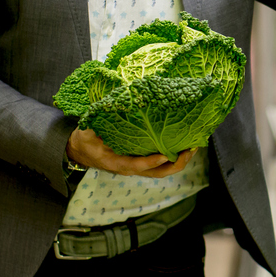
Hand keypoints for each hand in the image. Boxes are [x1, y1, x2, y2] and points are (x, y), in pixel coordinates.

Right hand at [67, 128, 194, 177]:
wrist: (81, 152)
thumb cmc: (85, 140)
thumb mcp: (88, 131)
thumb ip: (99, 121)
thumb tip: (111, 104)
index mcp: (116, 162)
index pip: (136, 165)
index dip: (151, 162)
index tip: (165, 155)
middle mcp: (130, 168)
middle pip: (158, 173)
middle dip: (176, 163)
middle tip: (191, 149)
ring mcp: (137, 167)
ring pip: (163, 170)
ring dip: (180, 161)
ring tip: (195, 146)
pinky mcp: (142, 163)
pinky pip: (162, 164)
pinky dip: (175, 157)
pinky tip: (185, 144)